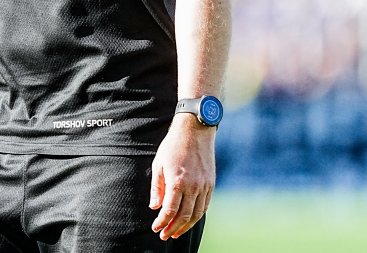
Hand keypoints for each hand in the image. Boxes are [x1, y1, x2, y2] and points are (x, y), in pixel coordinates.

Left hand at [149, 114, 216, 239]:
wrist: (195, 132)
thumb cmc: (172, 146)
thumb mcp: (158, 164)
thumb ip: (157, 187)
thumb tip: (155, 207)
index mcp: (177, 181)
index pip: (170, 210)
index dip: (162, 222)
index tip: (156, 228)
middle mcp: (193, 186)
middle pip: (184, 216)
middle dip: (173, 228)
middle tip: (164, 235)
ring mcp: (204, 186)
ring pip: (196, 214)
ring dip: (186, 226)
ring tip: (175, 232)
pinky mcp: (211, 184)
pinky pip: (204, 206)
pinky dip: (197, 216)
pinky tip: (189, 220)